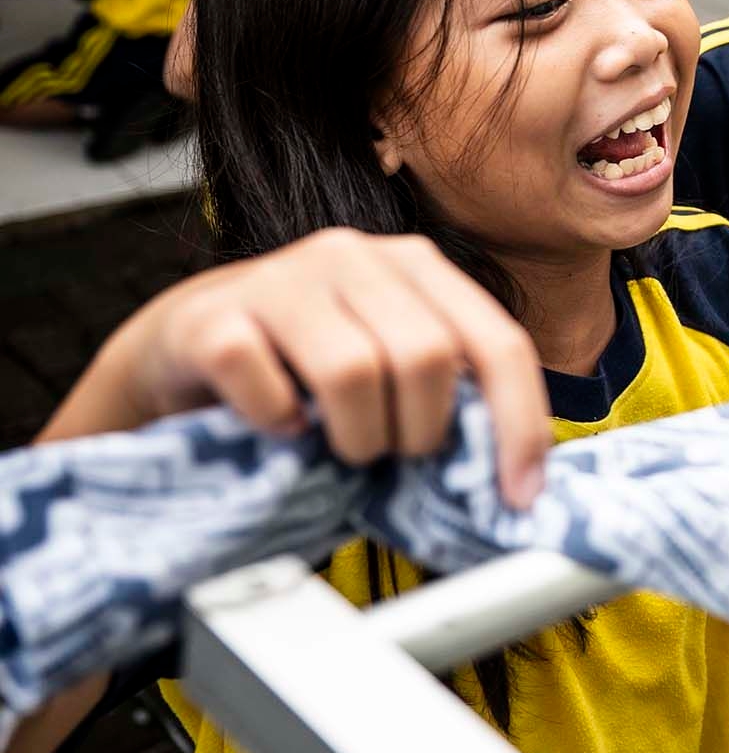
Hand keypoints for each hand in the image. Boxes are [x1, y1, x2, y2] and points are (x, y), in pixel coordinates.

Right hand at [58, 229, 550, 504]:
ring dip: (357, 436)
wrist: (184, 345)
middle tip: (394, 455)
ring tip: (342, 447)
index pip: (498, 342)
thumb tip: (516, 478)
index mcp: (417, 266)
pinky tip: (280, 426)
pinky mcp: (212, 317)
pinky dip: (280, 425)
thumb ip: (448, 392)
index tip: (520, 496)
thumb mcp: (390, 366)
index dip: (519, 425)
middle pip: (429, 357)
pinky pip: (268, 388)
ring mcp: (279, 279)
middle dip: (422, 432)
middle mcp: (354, 256)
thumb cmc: (306, 367)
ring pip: (354, 371)